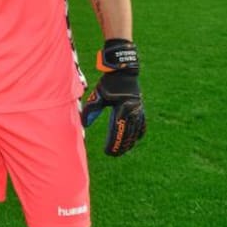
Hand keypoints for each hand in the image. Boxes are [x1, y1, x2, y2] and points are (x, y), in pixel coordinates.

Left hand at [81, 39, 145, 155]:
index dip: (113, 143)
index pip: (118, 131)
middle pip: (128, 134)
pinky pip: (142, 123)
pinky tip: (136, 139)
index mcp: (122, 109)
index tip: (108, 152)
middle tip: (114, 154)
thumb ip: (91, 110)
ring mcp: (138, 110)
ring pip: (136, 130)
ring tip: (124, 150)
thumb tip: (85, 124)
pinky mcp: (140, 108)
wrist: (124, 71)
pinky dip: (139, 132)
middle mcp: (133, 111)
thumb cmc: (108, 83)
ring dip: (130, 141)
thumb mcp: (98, 95)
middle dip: (121, 146)